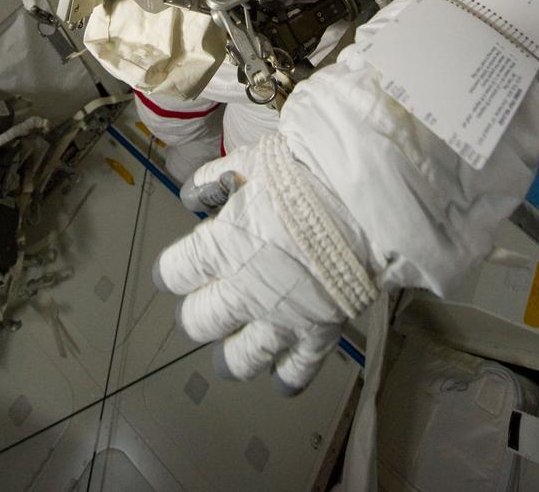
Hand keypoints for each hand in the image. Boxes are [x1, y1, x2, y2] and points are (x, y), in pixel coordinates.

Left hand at [152, 134, 376, 393]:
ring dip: (230, 355)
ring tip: (231, 349)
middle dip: (198, 312)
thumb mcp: (248, 161)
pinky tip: (278, 376)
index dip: (173, 270)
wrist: (364, 196)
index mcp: (220, 247)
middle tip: (207, 302)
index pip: (175, 273)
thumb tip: (191, 198)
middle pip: (199, 321)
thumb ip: (212, 182)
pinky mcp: (319, 332)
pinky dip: (284, 377)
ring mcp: (280, 318)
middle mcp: (243, 290)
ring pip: (239, 360)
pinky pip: (296, 372)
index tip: (178, 269)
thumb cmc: (304, 170)